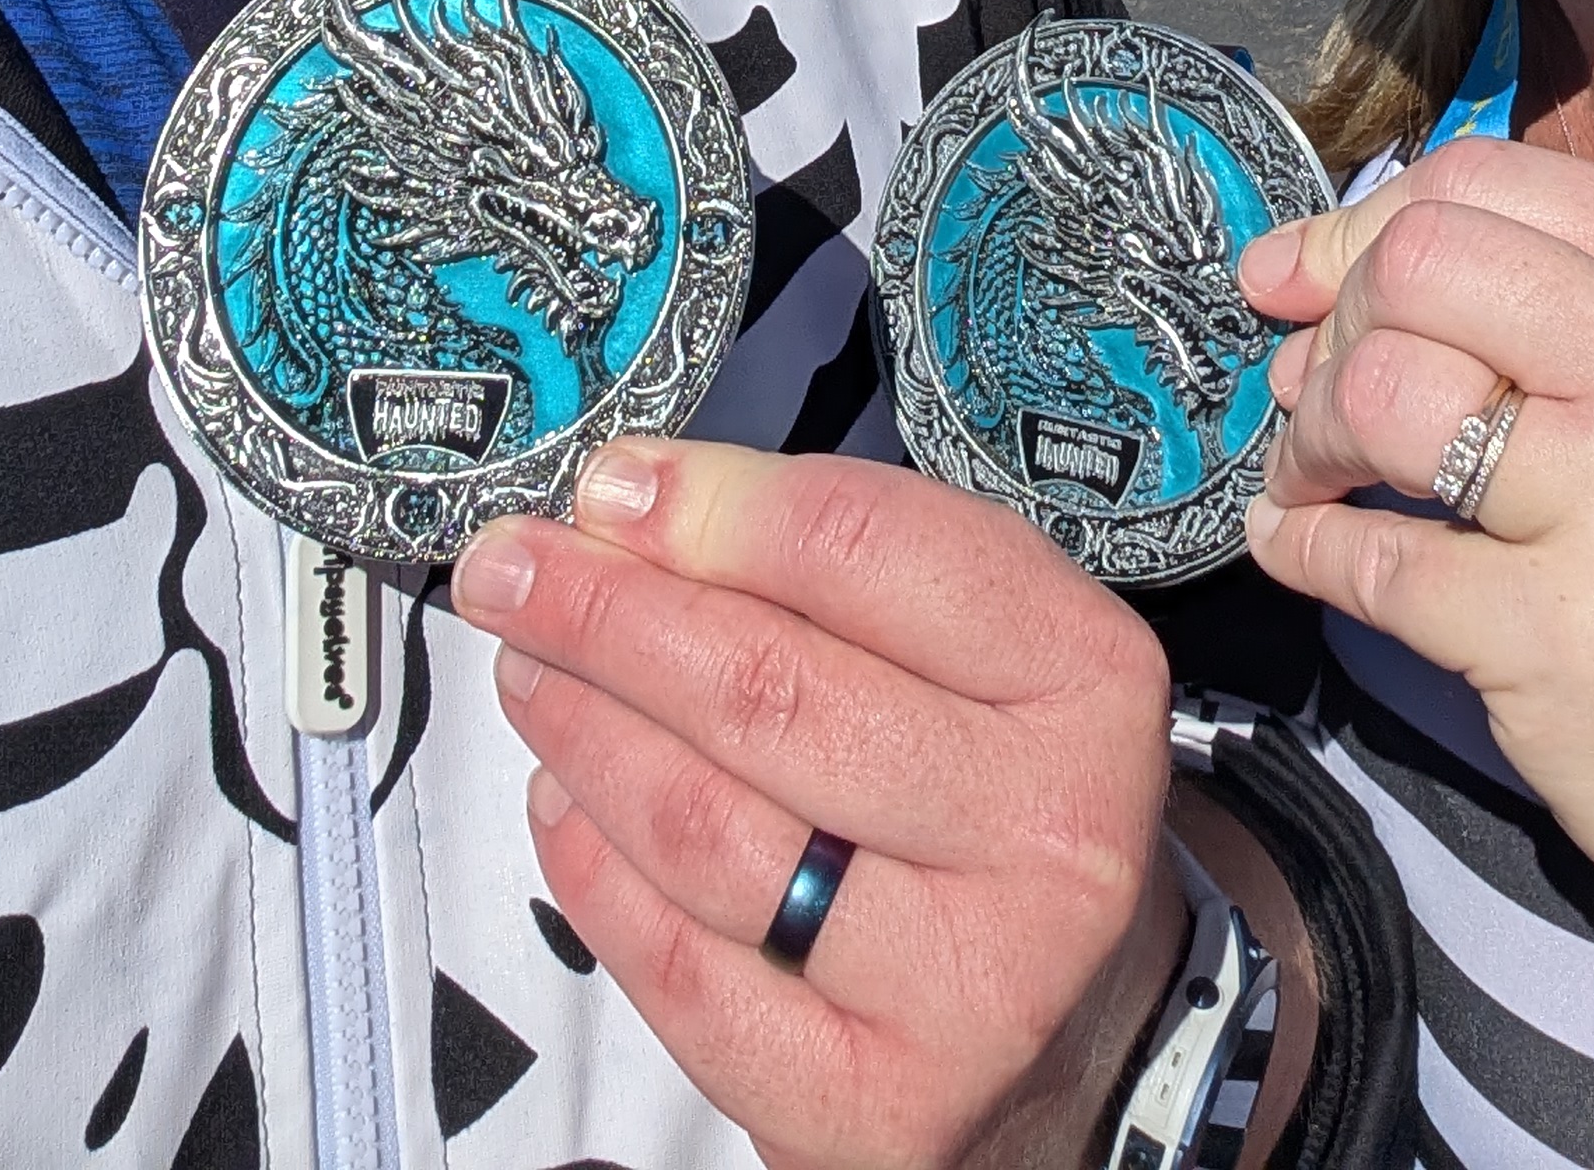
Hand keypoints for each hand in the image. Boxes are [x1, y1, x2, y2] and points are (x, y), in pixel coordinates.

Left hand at [454, 437, 1182, 1169]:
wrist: (1080, 1022)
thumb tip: (629, 508)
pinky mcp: (872, 1111)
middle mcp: (1045, 836)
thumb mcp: (970, 638)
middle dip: (607, 615)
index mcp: (1084, 679)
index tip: (607, 486)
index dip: (711, 510)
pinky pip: (684, 975)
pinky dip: (595, 874)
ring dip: (585, 732)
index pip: (864, 552)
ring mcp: (962, 989)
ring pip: (709, 832)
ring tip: (530, 671)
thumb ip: (825, 563)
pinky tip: (562, 801)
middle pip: (769, 692)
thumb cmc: (994, 784)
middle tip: (509, 570)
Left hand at [1240, 138, 1593, 968]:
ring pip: (1383, 393)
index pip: (1490, 179)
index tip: (1309, 281)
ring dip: (1310, 436)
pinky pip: (1370, 558)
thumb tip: (1298, 270)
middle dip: (1337, 321)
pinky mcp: (1561, 641)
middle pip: (1422, 264)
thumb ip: (1539, 303)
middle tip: (1325, 393)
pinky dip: (1304, 544)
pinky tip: (1301, 544)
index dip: (1367, 221)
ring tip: (1318, 476)